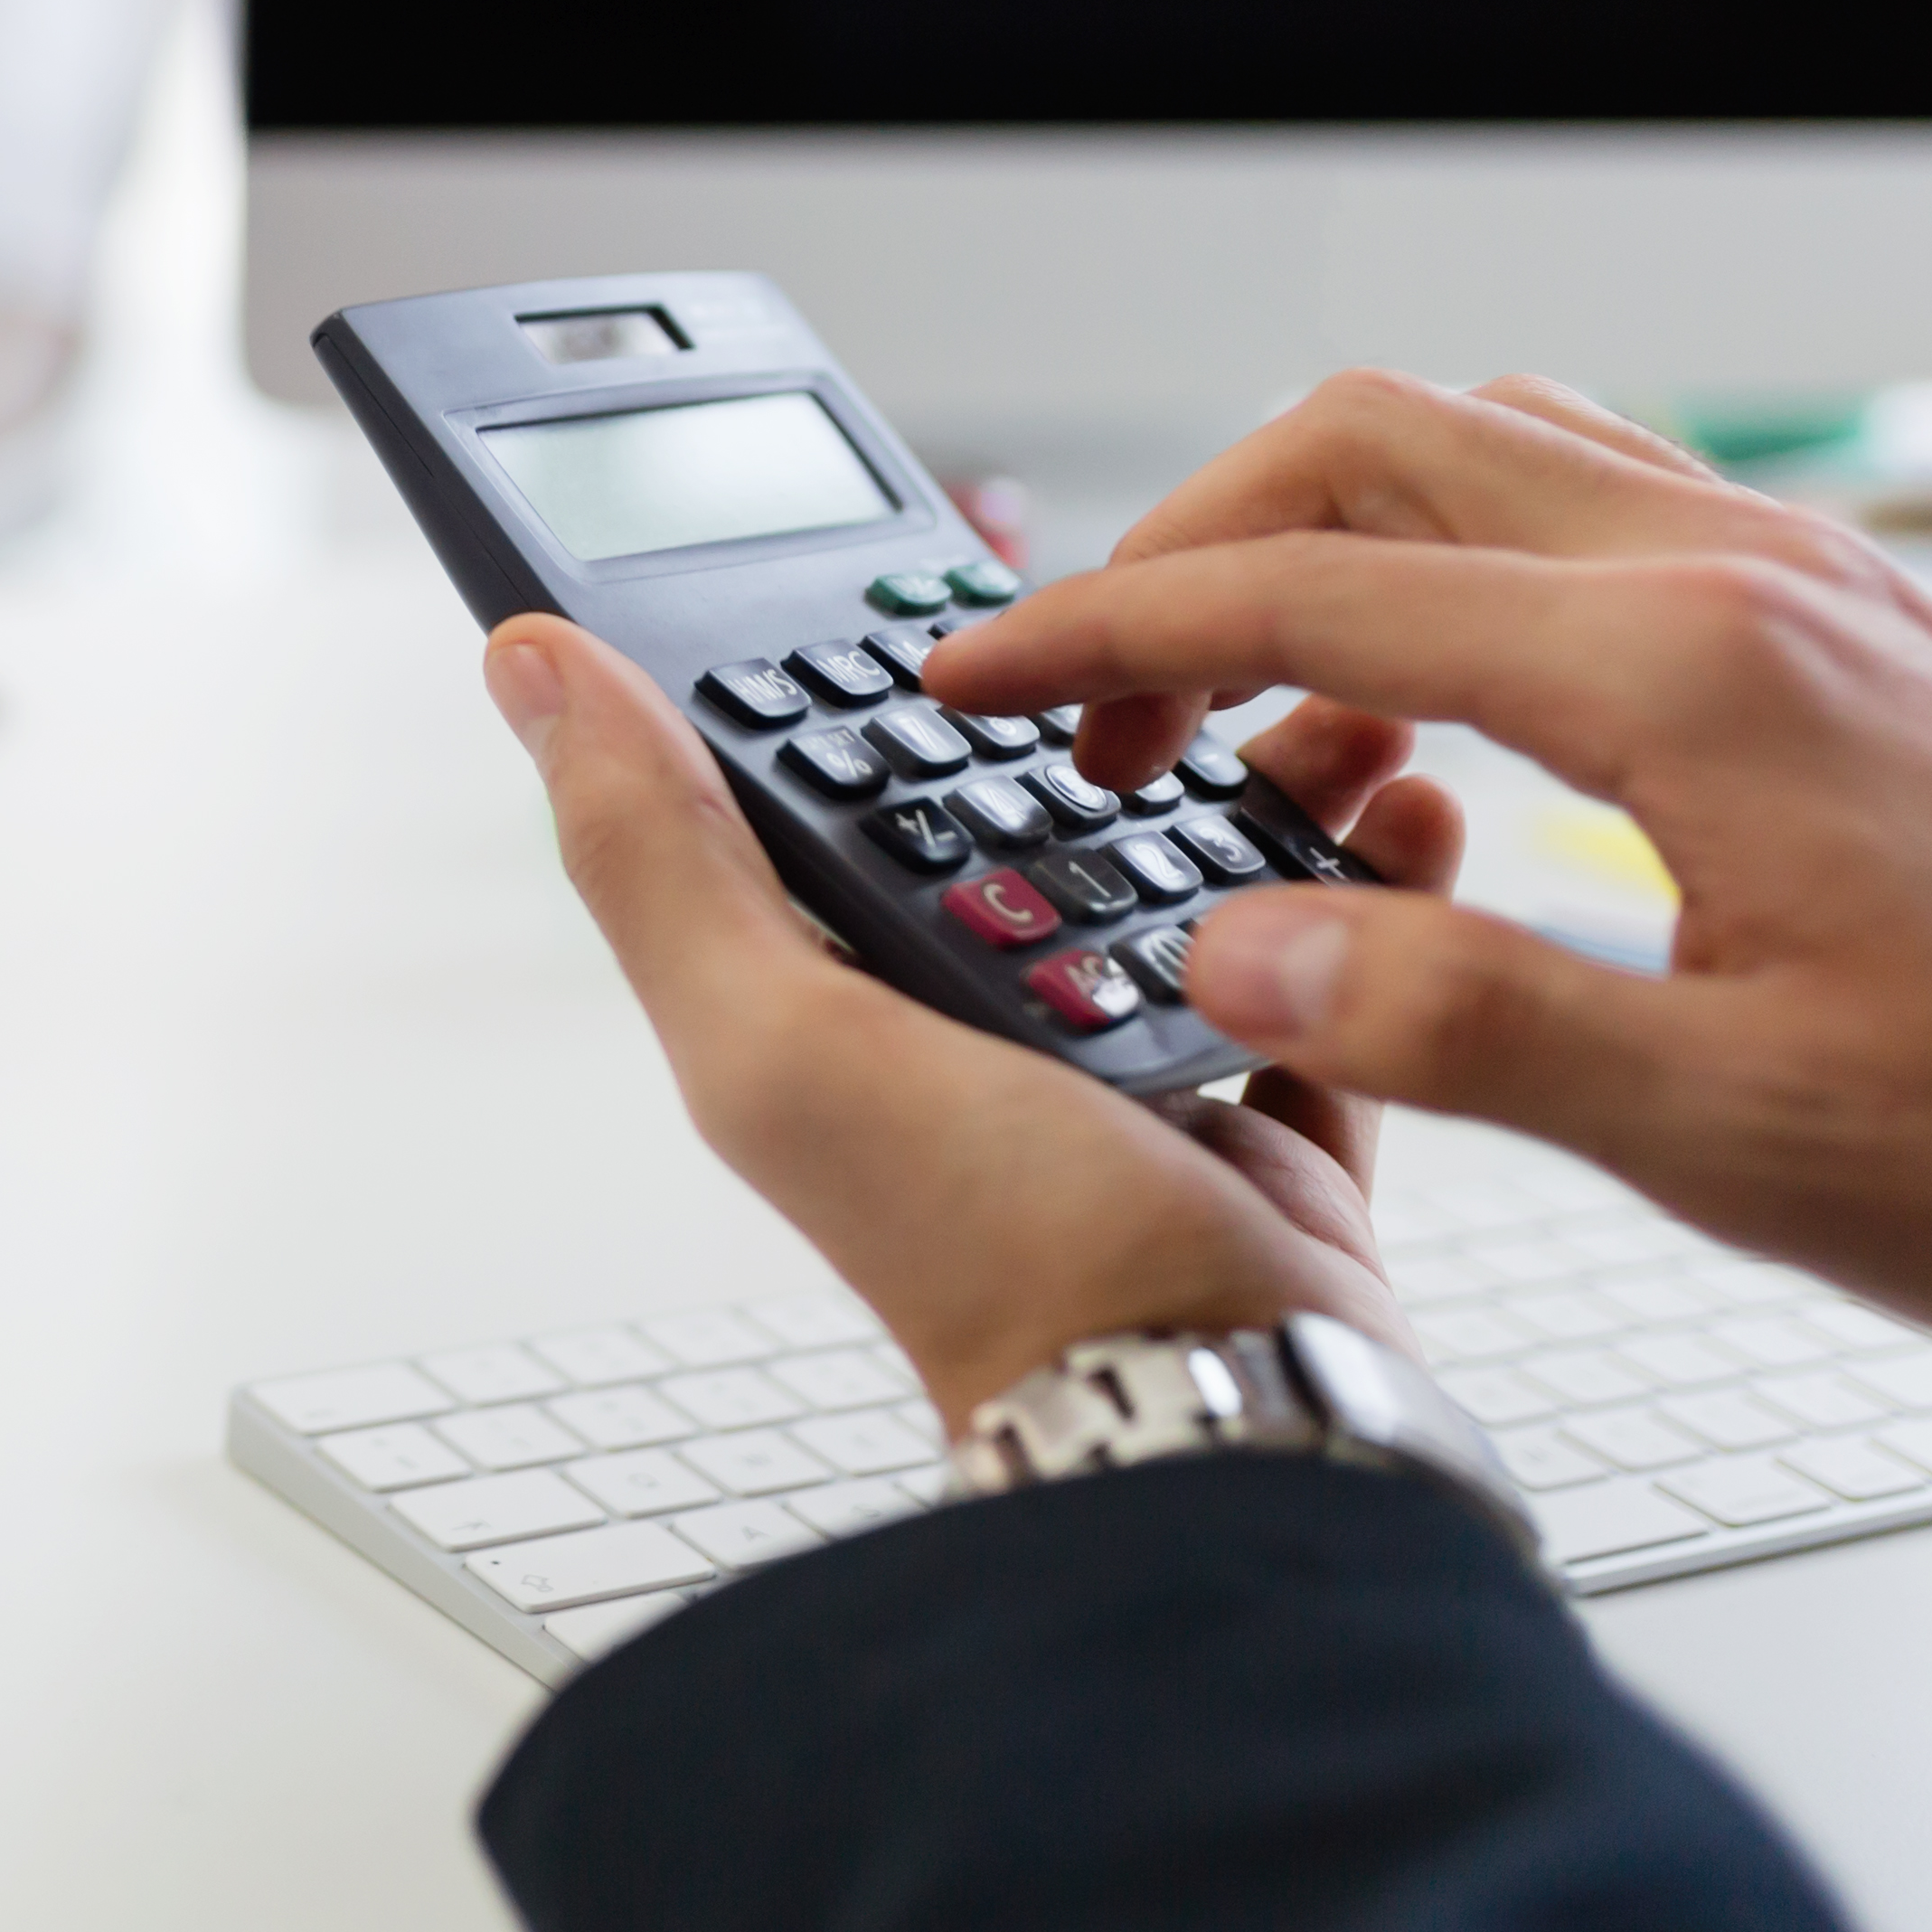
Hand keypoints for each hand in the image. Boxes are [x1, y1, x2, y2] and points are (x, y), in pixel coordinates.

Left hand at [486, 614, 1462, 1425]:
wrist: (1213, 1410)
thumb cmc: (988, 1256)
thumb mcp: (778, 1033)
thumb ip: (653, 851)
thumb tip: (526, 662)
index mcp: (833, 974)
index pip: (830, 751)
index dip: (874, 636)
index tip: (960, 520)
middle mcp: (967, 999)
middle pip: (1029, 777)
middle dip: (1115, 672)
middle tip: (1196, 589)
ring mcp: (1125, 1044)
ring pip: (1192, 839)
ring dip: (1261, 748)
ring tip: (1328, 681)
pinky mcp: (1267, 1088)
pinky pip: (1323, 943)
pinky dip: (1373, 872)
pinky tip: (1405, 810)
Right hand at [922, 372, 1931, 1381]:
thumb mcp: (1743, 1138)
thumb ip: (1462, 1029)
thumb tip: (1233, 949)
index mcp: (1693, 672)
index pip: (1305, 587)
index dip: (1097, 634)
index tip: (967, 683)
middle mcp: (1750, 582)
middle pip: (1373, 447)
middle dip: (1185, 554)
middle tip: (1077, 704)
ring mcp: (1814, 595)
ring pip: (1488, 460)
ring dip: (1326, 552)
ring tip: (1243, 737)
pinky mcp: (1858, 647)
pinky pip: (1597, 526)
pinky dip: (1458, 585)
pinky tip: (1444, 749)